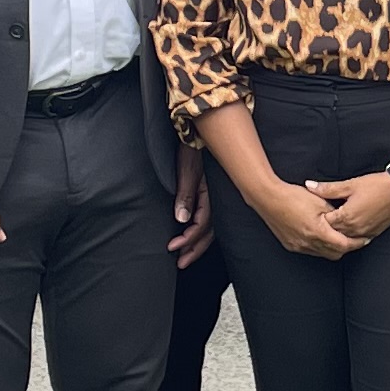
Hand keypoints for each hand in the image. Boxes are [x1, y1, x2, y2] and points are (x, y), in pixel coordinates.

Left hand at [170, 144, 212, 266]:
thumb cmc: (193, 146)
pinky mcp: (212, 193)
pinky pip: (210, 216)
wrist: (203, 128)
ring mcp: (216, 196)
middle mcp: (216, 198)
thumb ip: (185, 195)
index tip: (172, 248)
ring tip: (186, 255)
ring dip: (198, 242)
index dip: (187, 239)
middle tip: (181, 262)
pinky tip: (196, 234)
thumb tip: (181, 220)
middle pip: (209, 231)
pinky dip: (202, 229)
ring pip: (211, 226)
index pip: (201, 225)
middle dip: (194, 249)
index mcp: (211, 194)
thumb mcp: (187, 170)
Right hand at [269, 173, 387, 256]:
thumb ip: (334, 214)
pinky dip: (319, 246)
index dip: (357, 243)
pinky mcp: (291, 245)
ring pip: (322, 254)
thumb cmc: (292, 196)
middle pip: (335, 253)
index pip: (344, 245)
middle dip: (346, 248)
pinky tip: (320, 236)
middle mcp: (308, 243)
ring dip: (332, 248)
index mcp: (318, 232)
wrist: (268, 198)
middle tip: (354, 238)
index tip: (364, 238)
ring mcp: (299, 246)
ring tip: (337, 236)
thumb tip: (344, 220)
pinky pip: (310, 251)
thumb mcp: (319, 201)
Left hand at [303, 169, 389, 247]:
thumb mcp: (350, 185)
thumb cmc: (377, 185)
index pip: (324, 223)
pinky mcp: (373, 234)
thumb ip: (328, 188)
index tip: (310, 214)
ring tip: (329, 229)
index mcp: (346, 217)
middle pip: (333, 234)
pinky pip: (357, 241)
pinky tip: (346, 232)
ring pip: (344, 240)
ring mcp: (364, 233)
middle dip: (324, 229)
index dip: (317, 218)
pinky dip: (350, 238)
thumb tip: (309, 186)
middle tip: (315, 224)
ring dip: (337, 235)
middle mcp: (354, 229)